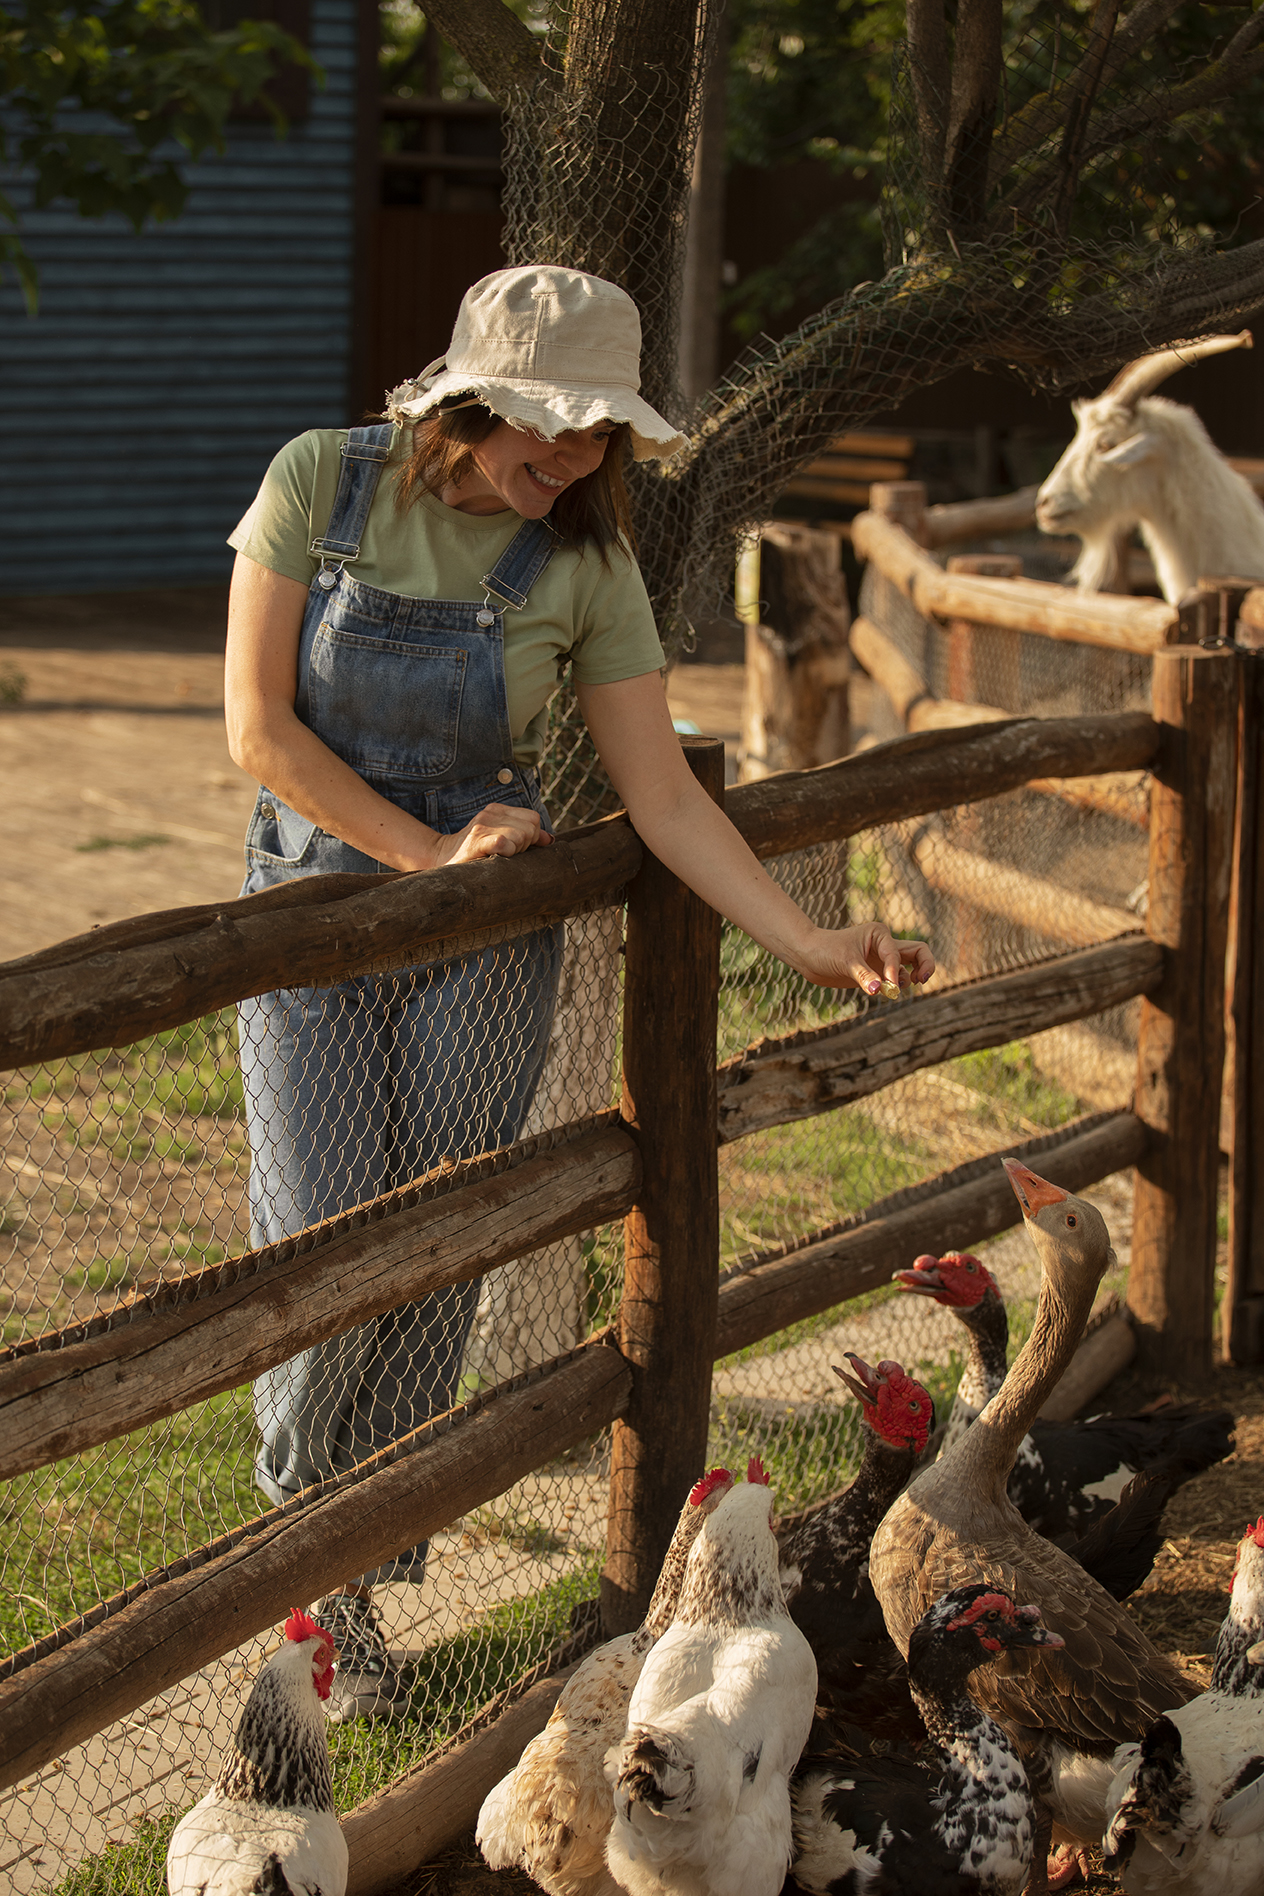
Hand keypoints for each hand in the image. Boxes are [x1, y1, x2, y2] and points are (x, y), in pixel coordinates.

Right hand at [430, 801, 553, 868]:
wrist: (440, 859)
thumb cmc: (473, 853)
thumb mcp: (500, 838)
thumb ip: (524, 836)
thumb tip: (549, 839)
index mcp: (497, 810)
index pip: (532, 818)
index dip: (531, 836)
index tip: (518, 848)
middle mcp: (490, 813)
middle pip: (531, 826)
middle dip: (526, 844)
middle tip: (509, 854)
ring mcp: (483, 826)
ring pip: (522, 834)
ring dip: (516, 851)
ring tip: (500, 857)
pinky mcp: (477, 841)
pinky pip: (505, 843)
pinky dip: (507, 852)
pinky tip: (496, 858)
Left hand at [790, 921, 934, 994]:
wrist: (809, 957)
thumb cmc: (825, 951)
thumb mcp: (845, 963)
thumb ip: (864, 976)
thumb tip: (880, 991)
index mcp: (880, 934)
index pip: (897, 954)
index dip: (895, 971)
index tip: (889, 986)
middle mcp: (885, 945)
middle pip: (919, 952)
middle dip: (926, 965)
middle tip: (922, 980)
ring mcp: (882, 959)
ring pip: (911, 966)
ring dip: (908, 979)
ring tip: (895, 989)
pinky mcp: (877, 972)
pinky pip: (896, 979)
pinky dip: (897, 987)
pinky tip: (886, 992)